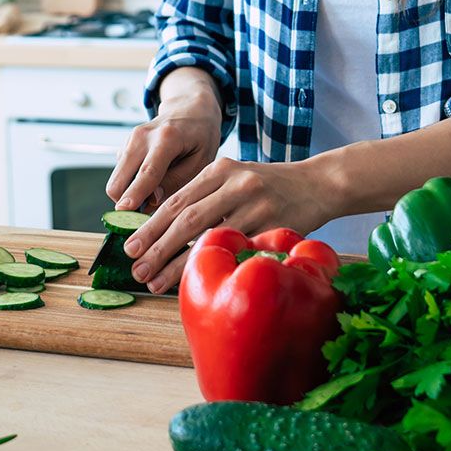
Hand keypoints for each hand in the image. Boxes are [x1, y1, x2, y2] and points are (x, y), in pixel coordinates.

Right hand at [105, 68, 222, 211]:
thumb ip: (178, 181)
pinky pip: (121, 174)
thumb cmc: (200, 136)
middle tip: (146, 216)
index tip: (124, 211)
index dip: (135, 194)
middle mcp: (142, 136)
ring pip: (117, 180)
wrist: (189, 109)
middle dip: (126, 202)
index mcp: (167, 138)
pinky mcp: (124, 146)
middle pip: (120, 179)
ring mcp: (130, 140)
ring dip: (129, 194)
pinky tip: (151, 182)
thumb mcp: (202, 161)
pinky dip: (131, 185)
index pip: (147, 172)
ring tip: (154, 197)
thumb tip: (151, 202)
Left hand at [122, 157, 338, 293]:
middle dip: (157, 247)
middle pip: (186, 218)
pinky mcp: (275, 225)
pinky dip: (216, 266)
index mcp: (220, 169)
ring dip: (178, 263)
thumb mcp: (235, 177)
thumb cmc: (269, 187)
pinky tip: (201, 280)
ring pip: (209, 237)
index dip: (151, 226)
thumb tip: (162, 230)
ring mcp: (257, 204)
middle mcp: (236, 183)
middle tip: (136, 268)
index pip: (176, 200)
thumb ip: (204, 195)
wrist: (320, 183)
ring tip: (155, 281)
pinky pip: (239, 250)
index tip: (130, 247)